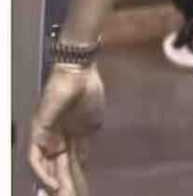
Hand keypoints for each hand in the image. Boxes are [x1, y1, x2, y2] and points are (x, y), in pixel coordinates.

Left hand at [28, 64, 104, 193]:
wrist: (80, 74)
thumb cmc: (89, 93)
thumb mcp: (93, 123)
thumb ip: (85, 144)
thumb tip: (82, 163)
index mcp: (70, 135)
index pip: (69, 162)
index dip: (75, 178)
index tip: (80, 191)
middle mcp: (55, 138)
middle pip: (56, 168)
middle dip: (64, 185)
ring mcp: (45, 136)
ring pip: (43, 167)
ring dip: (52, 184)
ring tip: (63, 195)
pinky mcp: (37, 132)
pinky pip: (35, 159)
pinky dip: (42, 173)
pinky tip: (52, 184)